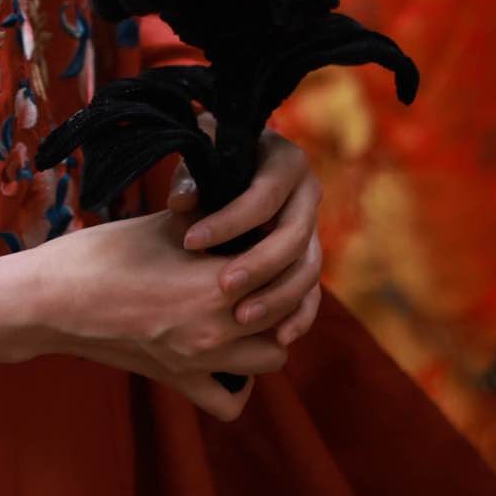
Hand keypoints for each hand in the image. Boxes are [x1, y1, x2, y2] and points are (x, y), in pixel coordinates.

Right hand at [20, 189, 314, 421]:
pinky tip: (227, 356)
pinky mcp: (178, 381)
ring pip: (272, 359)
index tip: (265, 235)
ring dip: (268, 335)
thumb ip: (212, 214)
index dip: (278, 250)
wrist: (52, 301)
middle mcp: (216, 329)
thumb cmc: (102, 254)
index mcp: (216, 283)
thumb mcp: (163, 223)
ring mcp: (199, 362)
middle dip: (282, 292)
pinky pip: (230, 401)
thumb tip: (240, 201)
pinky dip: (239, 383)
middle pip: (285, 315)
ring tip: (249, 310)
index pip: (280, 270)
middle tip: (262, 270)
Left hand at [167, 131, 326, 348]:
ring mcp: (313, 228)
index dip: (229, 221)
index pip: (263, 196)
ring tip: (241, 317)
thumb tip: (182, 202)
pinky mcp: (308, 258)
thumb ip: (190, 179)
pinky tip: (280, 337)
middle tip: (222, 287)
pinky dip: (300, 315)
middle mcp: (308, 194)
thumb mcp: (201, 157)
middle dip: (259, 264)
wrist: (232, 166)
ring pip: (307, 268)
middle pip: (293, 236)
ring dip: (277, 296)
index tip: (190, 242)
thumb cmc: (212, 159)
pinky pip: (313, 291)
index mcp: (286, 162)